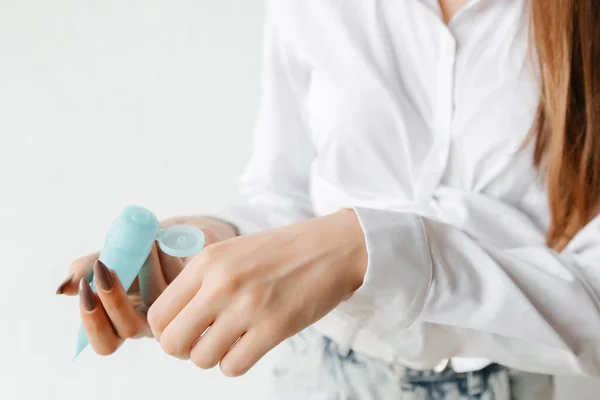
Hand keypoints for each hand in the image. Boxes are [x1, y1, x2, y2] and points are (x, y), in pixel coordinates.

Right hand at [56, 216, 237, 355]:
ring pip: (156, 299)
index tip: (86, 289)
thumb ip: (87, 271)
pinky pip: (179, 277)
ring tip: (142, 240)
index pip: (105, 342)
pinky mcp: (197, 288)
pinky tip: (161, 239)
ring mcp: (175, 308)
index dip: (93, 323)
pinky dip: (165, 256)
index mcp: (124, 319)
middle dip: (114, 299)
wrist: (183, 233)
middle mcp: (151, 321)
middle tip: (104, 267)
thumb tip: (63, 289)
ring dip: (143, 267)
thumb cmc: (143, 251)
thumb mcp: (112, 257)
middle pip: (129, 329)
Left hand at [147, 209, 367, 375]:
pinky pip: (233, 367)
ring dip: (213, 357)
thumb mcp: (231, 252)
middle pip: (173, 342)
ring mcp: (248, 306)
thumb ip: (200, 282)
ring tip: (231, 341)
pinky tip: (249, 346)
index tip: (184, 331)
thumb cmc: (280, 253)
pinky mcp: (274, 327)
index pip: (159, 313)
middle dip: (184, 350)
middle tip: (203, 341)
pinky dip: (236, 363)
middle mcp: (222, 283)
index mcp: (207, 262)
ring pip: (201, 359)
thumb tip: (174, 323)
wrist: (331, 248)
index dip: (166, 331)